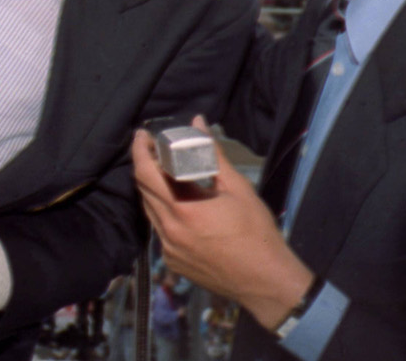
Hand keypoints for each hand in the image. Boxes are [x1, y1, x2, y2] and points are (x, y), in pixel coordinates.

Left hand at [130, 117, 312, 330]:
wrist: (265, 282)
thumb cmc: (256, 232)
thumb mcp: (238, 188)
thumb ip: (212, 155)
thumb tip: (197, 123)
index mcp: (183, 209)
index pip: (146, 173)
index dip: (140, 150)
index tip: (142, 135)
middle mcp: (168, 230)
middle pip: (143, 190)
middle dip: (144, 166)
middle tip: (154, 150)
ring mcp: (168, 249)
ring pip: (150, 211)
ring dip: (153, 190)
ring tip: (165, 174)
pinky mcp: (172, 262)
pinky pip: (160, 231)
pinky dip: (165, 213)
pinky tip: (180, 207)